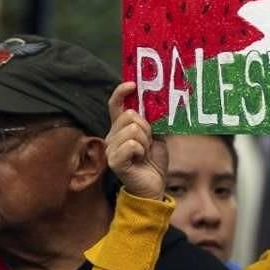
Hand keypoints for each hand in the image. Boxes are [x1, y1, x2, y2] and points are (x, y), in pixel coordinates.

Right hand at [106, 82, 167, 199]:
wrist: (154, 185)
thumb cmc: (153, 161)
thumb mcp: (157, 136)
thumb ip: (153, 121)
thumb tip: (159, 102)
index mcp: (121, 128)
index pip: (115, 105)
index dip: (121, 93)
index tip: (132, 85)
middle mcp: (112, 136)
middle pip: (130, 116)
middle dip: (147, 128)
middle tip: (148, 143)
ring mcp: (111, 148)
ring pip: (133, 130)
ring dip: (146, 142)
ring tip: (144, 153)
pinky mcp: (114, 161)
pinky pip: (132, 144)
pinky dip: (142, 151)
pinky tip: (140, 159)